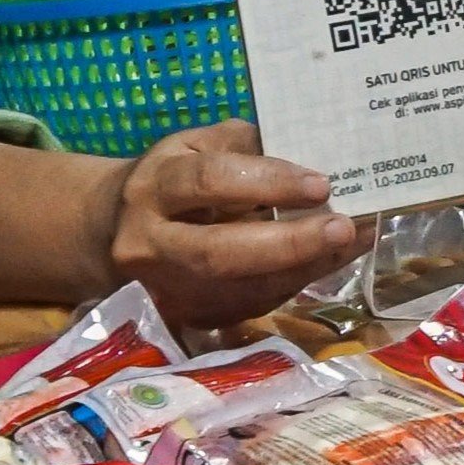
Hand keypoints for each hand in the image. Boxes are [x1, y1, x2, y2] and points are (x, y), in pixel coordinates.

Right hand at [96, 123, 365, 332]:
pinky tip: (326, 261)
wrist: (112, 232)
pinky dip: (294, 283)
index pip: (208, 182)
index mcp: (152, 188)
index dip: (268, 182)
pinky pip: (250, 306)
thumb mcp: (194, 146)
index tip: (320, 185)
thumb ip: (244, 146)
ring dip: (304, 269)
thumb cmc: (170, 179)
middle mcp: (150, 245)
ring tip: (350, 243)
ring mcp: (166, 290)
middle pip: (219, 252)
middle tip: (342, 228)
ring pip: (242, 290)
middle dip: (289, 243)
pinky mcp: (187, 318)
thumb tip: (312, 155)